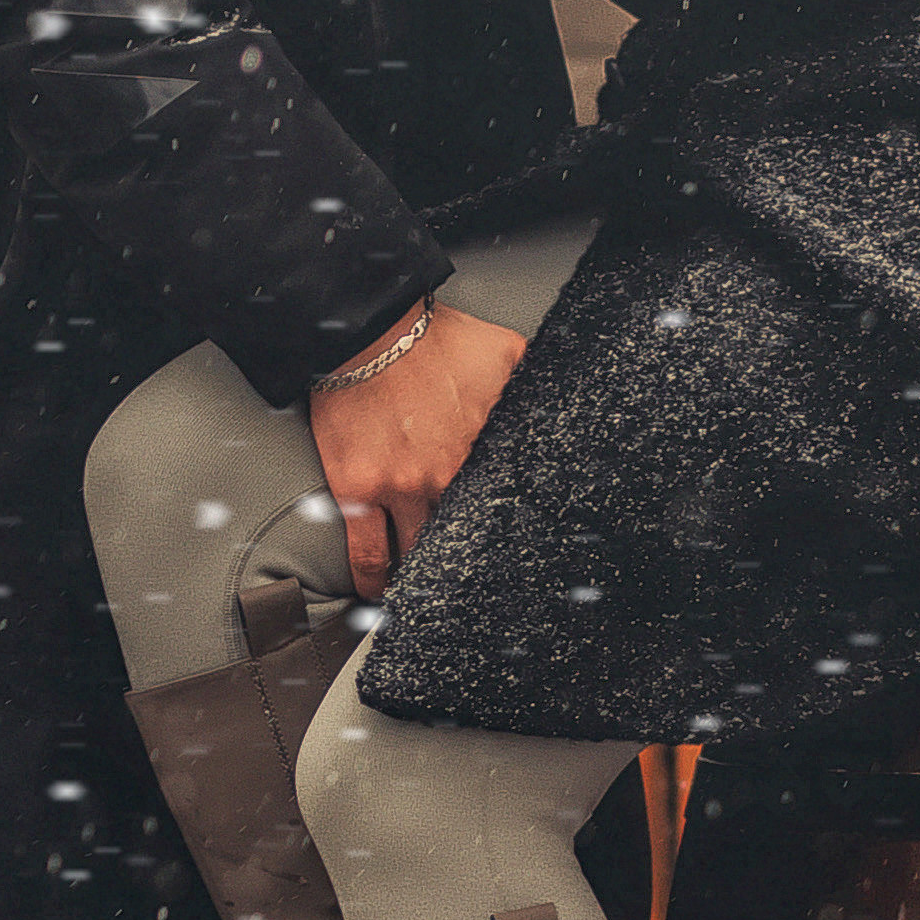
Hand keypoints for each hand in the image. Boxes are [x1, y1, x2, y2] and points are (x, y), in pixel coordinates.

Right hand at [307, 303, 525, 603]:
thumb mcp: (505, 354)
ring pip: (416, 551)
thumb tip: (561, 407)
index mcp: (483, 448)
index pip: (503, 506)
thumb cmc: (435, 338)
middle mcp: (445, 475)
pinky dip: (372, 578)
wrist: (372, 328)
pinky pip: (367, 551)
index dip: (507, 530)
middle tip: (471, 579)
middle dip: (467, 557)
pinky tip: (377, 592)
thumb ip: (530, 388)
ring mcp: (399, 486)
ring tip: (423, 590)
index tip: (510, 548)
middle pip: (462, 536)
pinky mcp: (357, 488)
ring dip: (420, 573)